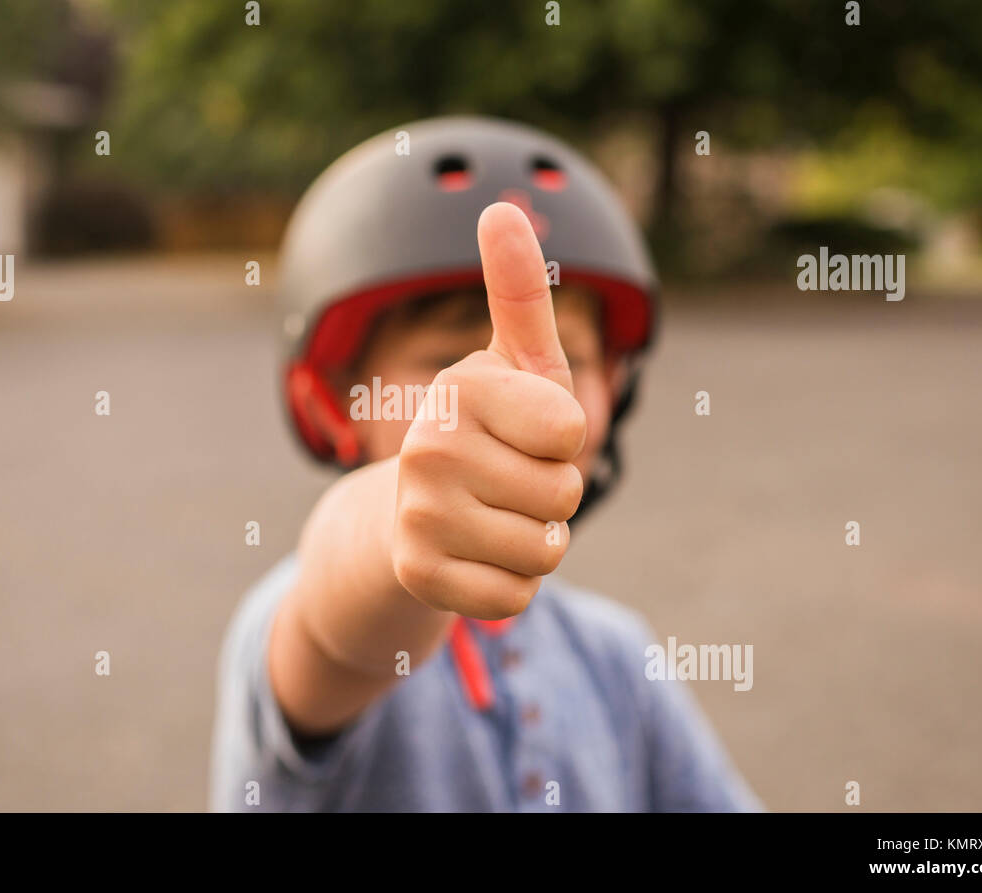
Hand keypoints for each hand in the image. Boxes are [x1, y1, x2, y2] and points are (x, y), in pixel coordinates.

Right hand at [392, 202, 586, 618]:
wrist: (410, 516)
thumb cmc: (489, 434)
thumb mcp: (516, 366)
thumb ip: (518, 292)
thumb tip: (501, 207)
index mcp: (460, 386)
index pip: (571, 430)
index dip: (563, 441)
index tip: (524, 433)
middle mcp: (427, 444)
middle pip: (564, 494)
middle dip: (551, 498)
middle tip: (506, 484)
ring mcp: (418, 512)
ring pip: (544, 551)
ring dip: (534, 544)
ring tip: (491, 520)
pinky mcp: (417, 574)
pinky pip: (515, 597)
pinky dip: (509, 586)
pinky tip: (473, 559)